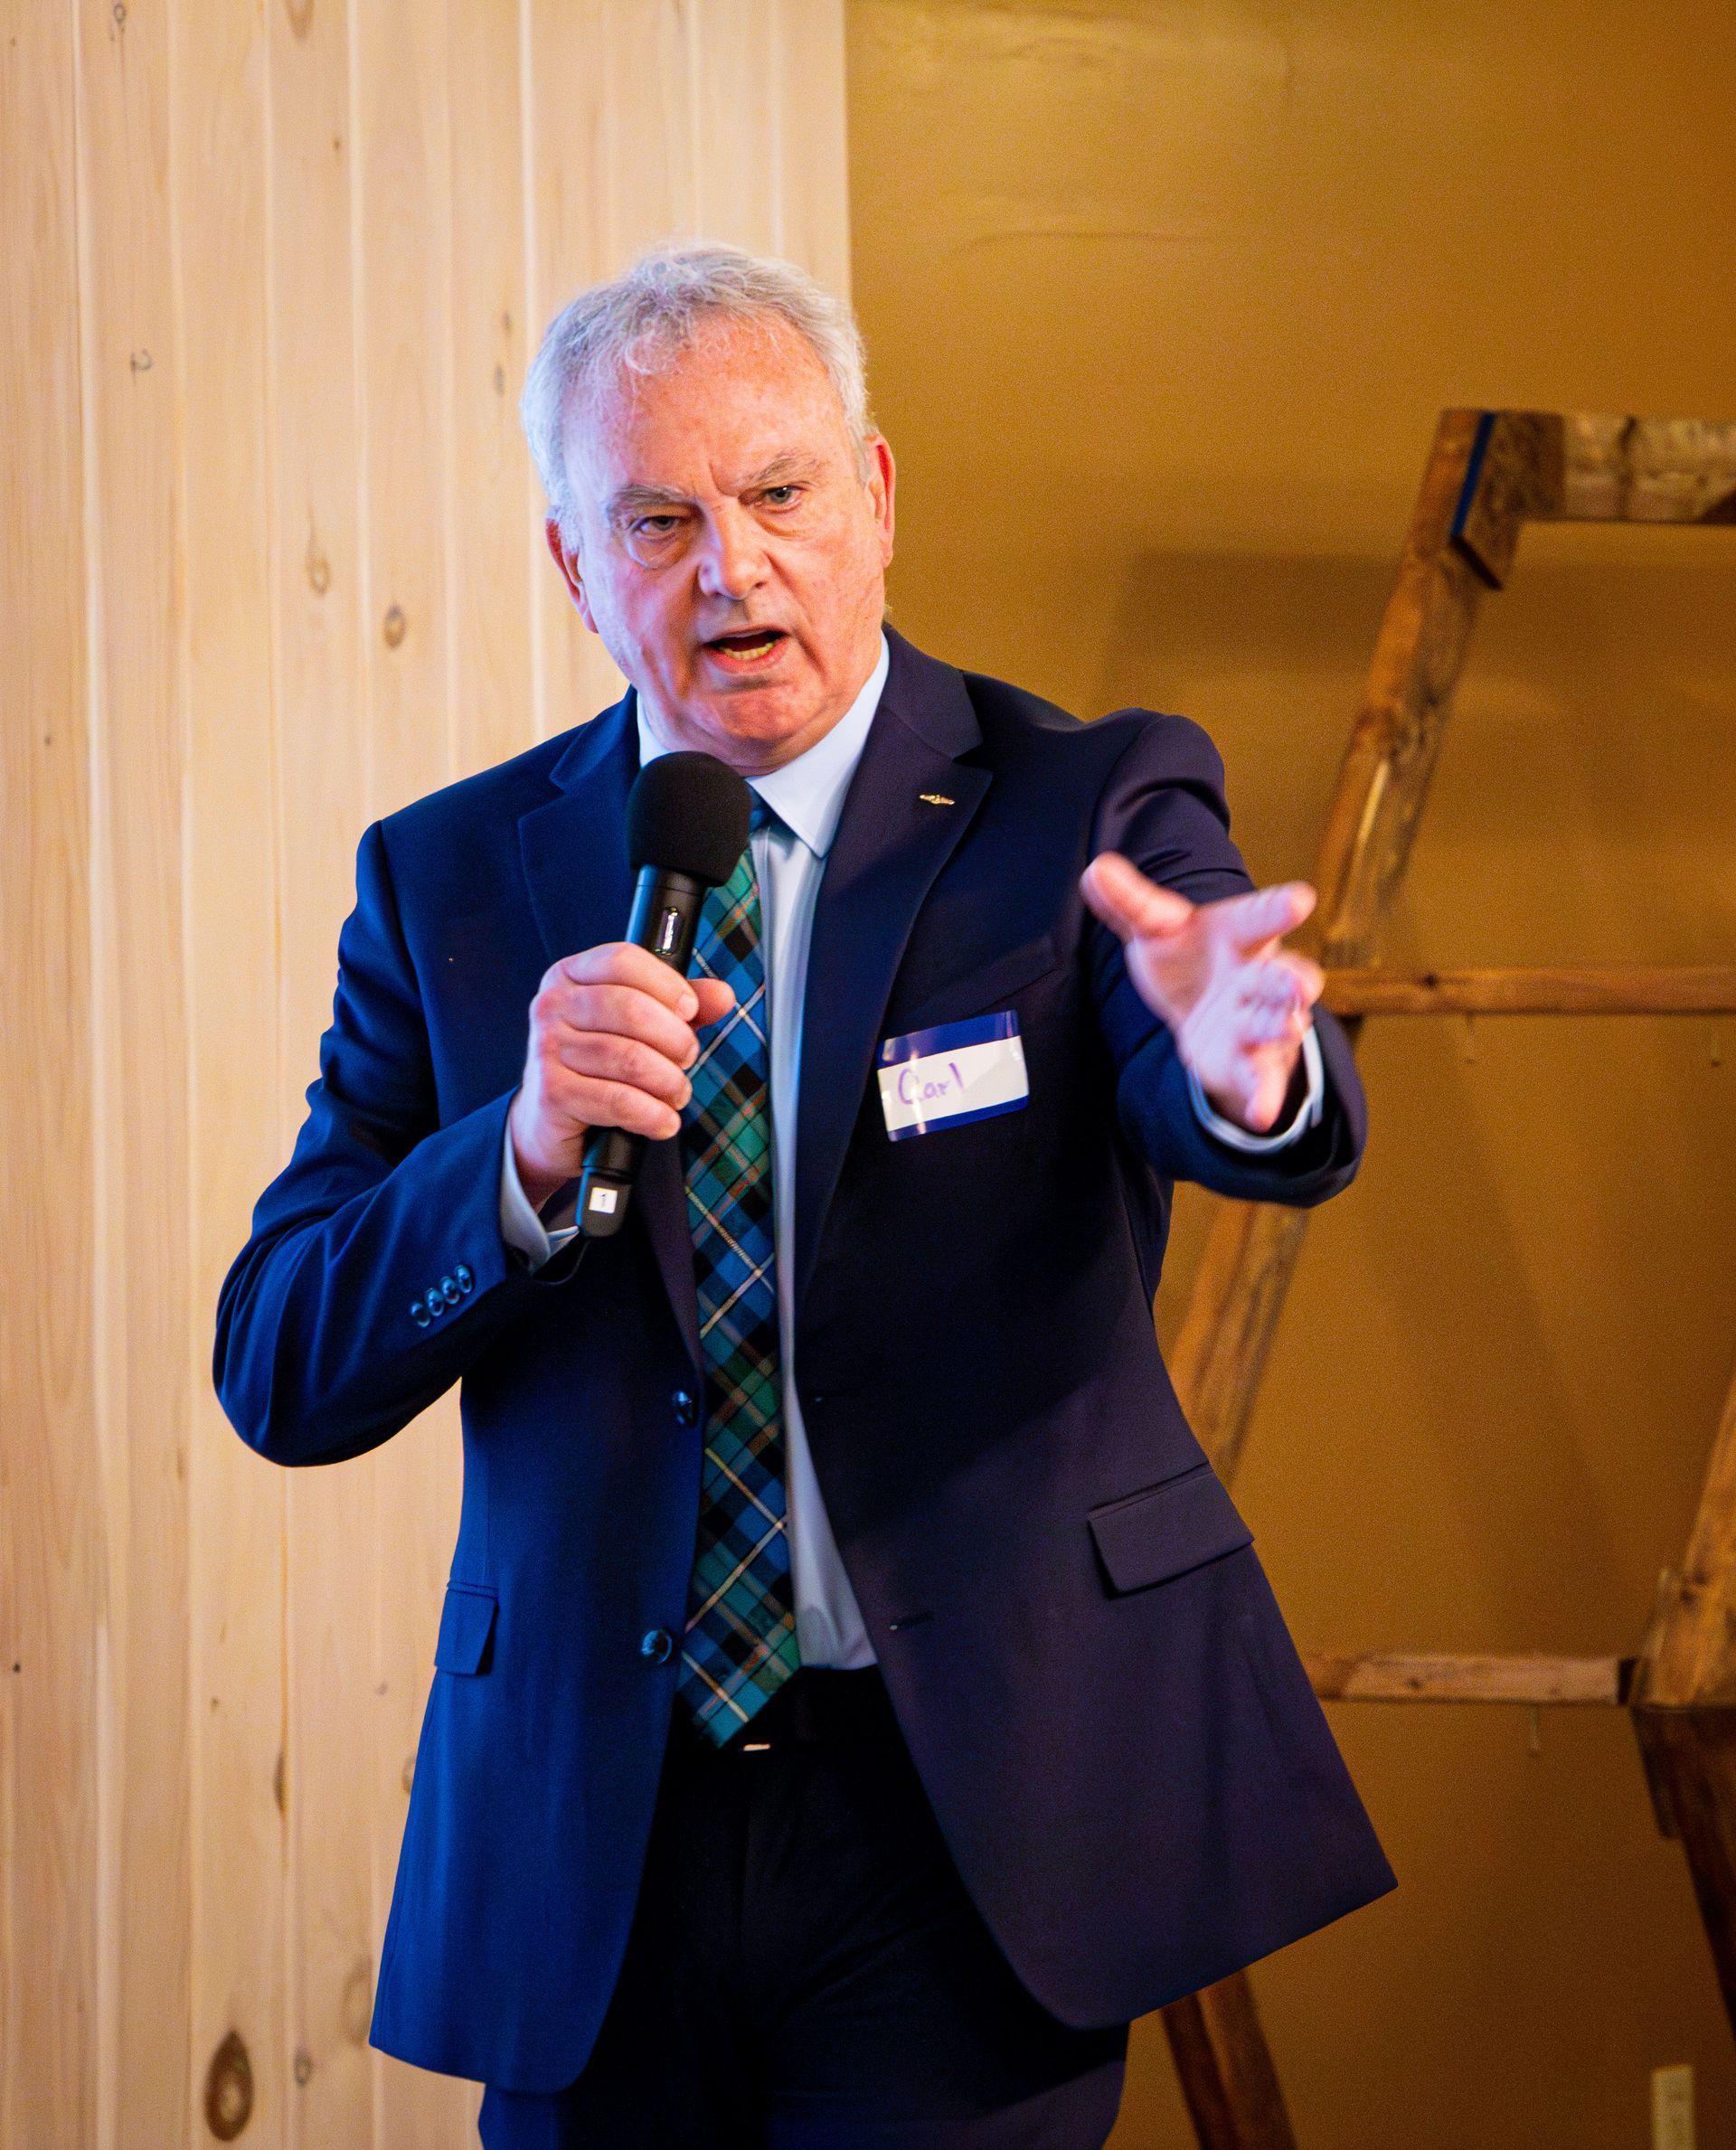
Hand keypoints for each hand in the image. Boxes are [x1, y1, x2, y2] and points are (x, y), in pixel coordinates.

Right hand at [508, 944, 734, 1211]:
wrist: (552, 1118)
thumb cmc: (600, 1062)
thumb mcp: (640, 1025)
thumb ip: (682, 1006)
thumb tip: (722, 995)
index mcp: (570, 974)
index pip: (622, 960)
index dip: (666, 984)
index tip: (690, 1010)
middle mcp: (551, 1005)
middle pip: (629, 1008)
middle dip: (674, 1038)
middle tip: (688, 1058)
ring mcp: (546, 1048)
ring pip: (628, 1057)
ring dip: (668, 1081)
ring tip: (677, 1093)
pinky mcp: (551, 1092)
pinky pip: (617, 1100)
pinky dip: (652, 1114)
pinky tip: (663, 1121)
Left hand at [1081, 852, 1322, 1134]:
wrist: (1201, 1012)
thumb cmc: (1187, 958)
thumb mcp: (1156, 928)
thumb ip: (1130, 903)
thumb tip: (1095, 870)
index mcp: (1240, 935)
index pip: (1259, 917)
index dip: (1279, 907)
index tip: (1301, 899)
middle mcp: (1258, 977)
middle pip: (1279, 977)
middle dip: (1292, 980)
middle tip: (1303, 982)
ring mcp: (1257, 1023)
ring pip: (1275, 1026)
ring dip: (1282, 1027)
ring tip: (1289, 1027)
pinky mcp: (1248, 1064)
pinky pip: (1259, 1080)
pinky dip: (1261, 1096)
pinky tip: (1258, 1115)